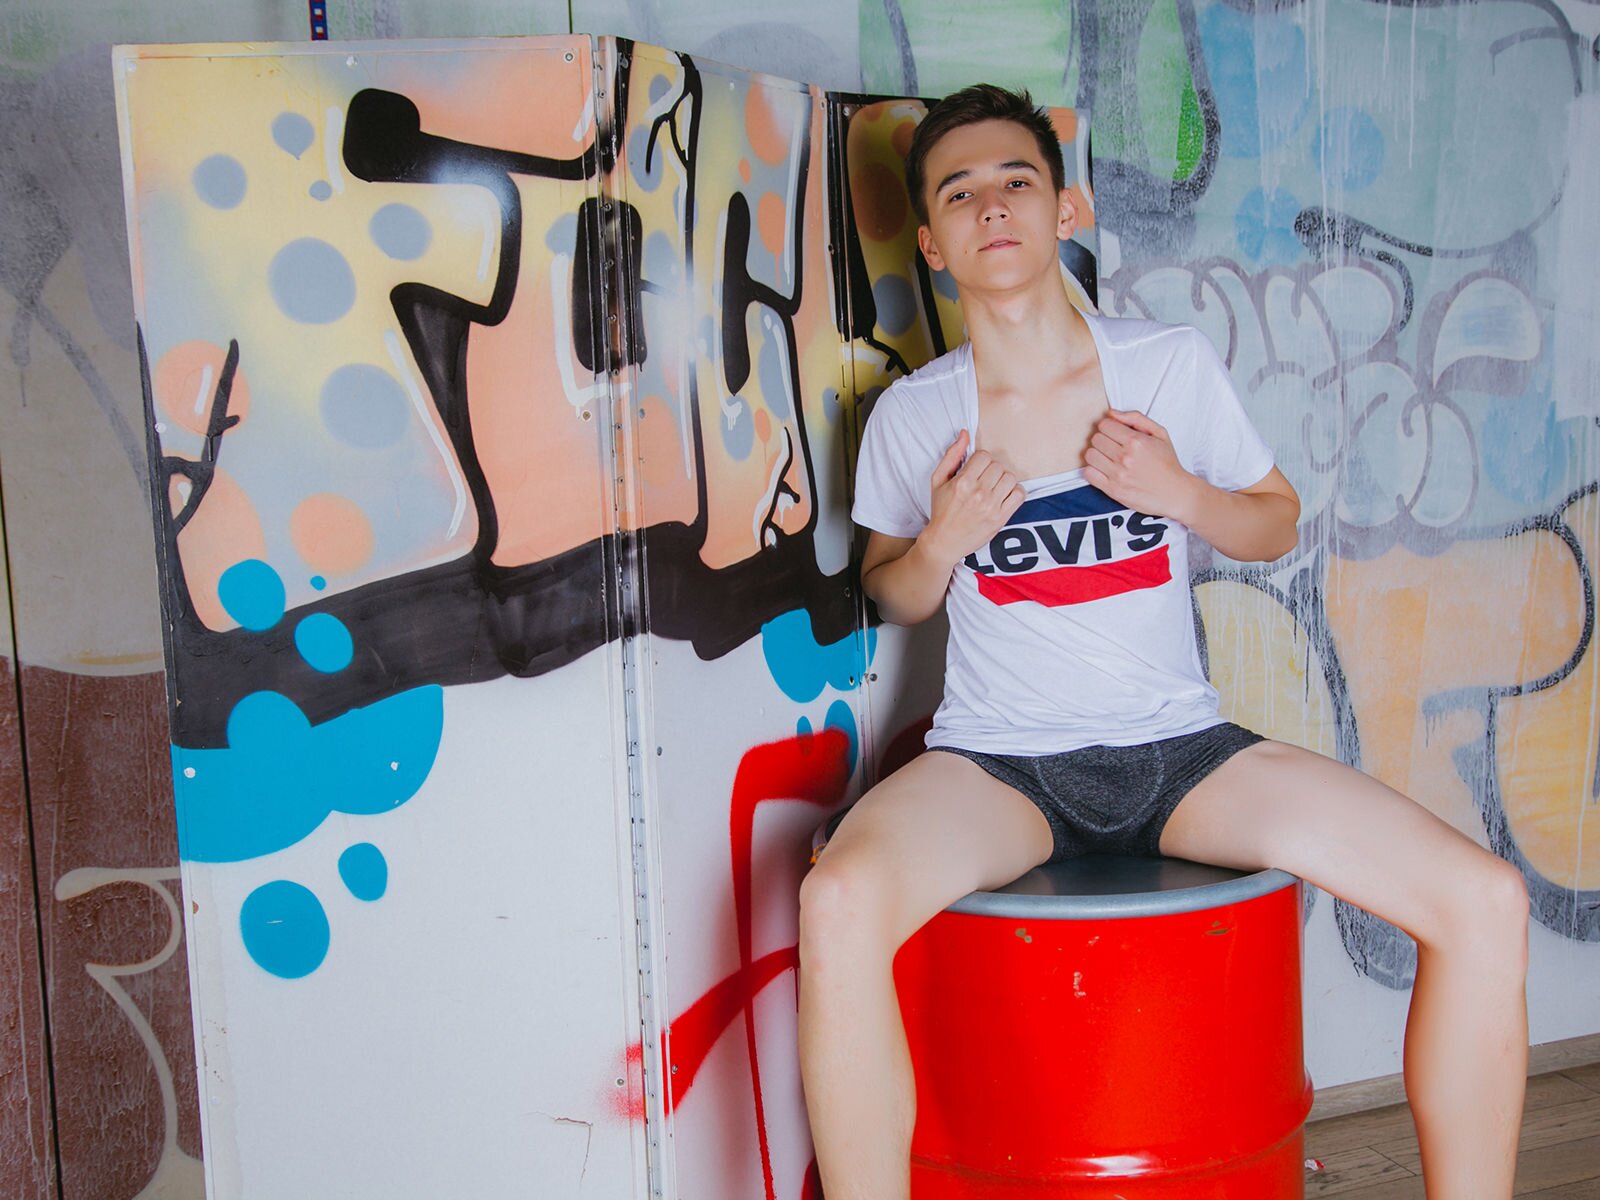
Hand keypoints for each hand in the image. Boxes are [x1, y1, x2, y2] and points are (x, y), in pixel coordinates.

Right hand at [921, 430, 1025, 564]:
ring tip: (993, 487)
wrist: (945, 541)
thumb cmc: (941, 510)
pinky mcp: (1001, 518)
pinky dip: (1014, 492)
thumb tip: (965, 433)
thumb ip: (952, 455)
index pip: (984, 456)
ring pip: (1010, 478)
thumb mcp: (938, 480)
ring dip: (1003, 480)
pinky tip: (1003, 496)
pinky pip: (1019, 494)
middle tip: (984, 479)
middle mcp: (978, 493)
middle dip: (991, 470)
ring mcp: (991, 506)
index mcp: (963, 482)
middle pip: (998, 466)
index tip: (975, 470)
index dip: (980, 460)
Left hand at [1082, 409, 1194, 518]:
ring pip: (1090, 454)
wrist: (1174, 492)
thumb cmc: (1167, 463)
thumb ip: (1136, 418)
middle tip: (1113, 446)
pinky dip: (1093, 470)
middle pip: (1096, 438)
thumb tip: (1112, 413)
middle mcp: (1125, 457)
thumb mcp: (1159, 434)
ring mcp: (1117, 474)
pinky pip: (1088, 474)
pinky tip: (1104, 470)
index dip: (1109, 427)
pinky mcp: (1112, 490)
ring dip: (1097, 454)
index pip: (1104, 425)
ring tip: (1109, 458)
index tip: (1115, 433)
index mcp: (1136, 441)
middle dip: (1103, 440)